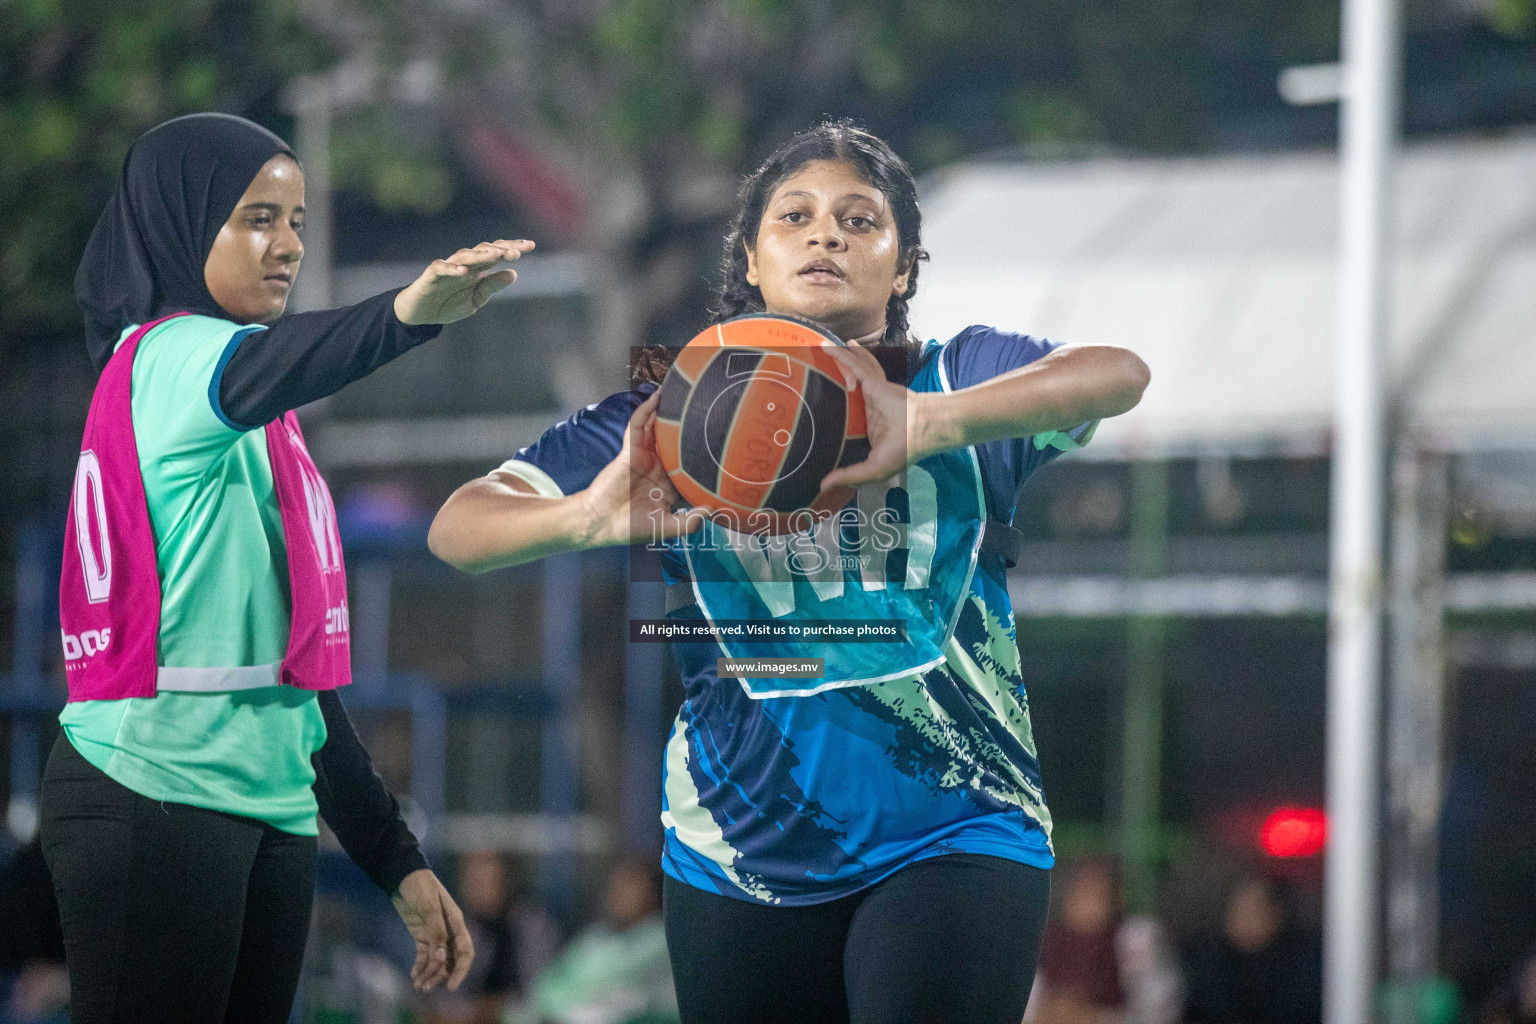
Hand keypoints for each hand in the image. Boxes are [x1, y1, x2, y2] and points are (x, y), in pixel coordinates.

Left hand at [391, 868, 473, 991]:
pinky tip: (413, 975)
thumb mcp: (428, 906)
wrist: (403, 876)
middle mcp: (448, 930)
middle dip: (440, 975)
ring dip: (429, 974)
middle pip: (451, 960)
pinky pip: (424, 956)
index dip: (461, 970)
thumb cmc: (420, 887)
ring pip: (437, 960)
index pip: (465, 952)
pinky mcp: (422, 935)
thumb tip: (441, 959)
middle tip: (426, 987)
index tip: (451, 986)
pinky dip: (420, 966)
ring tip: (417, 985)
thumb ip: (436, 932)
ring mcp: (435, 933)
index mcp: (456, 922)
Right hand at [394, 239, 534, 325]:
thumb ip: (491, 287)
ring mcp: (448, 268)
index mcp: (478, 269)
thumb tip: (513, 274)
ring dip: (480, 255)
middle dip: (501, 249)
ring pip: (465, 256)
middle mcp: (465, 264)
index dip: (513, 248)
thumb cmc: (448, 303)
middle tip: (517, 251)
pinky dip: (452, 268)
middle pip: (484, 250)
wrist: (420, 314)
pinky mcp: (431, 275)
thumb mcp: (475, 300)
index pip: (497, 254)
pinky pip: (441, 268)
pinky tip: (464, 271)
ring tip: (496, 255)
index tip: (531, 246)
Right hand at [579, 390, 701, 547]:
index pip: (692, 464)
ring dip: (668, 411)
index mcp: (672, 483)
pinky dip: (646, 410)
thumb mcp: (666, 527)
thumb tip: (713, 510)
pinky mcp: (631, 450)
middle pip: (679, 441)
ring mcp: (646, 456)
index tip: (725, 443)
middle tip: (709, 406)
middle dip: (690, 425)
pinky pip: (638, 426)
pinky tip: (657, 397)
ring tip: (683, 391)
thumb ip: (689, 523)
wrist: (601, 523)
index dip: (706, 454)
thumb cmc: (631, 527)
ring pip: (659, 429)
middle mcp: (661, 466)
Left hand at [818, 339, 933, 489]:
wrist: (924, 430)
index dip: (833, 416)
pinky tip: (826, 346)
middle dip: (832, 381)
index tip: (813, 416)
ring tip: (821, 350)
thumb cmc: (903, 450)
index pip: (847, 419)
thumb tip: (822, 486)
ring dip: (839, 361)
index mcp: (868, 429)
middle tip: (811, 373)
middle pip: (846, 391)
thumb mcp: (873, 470)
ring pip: (851, 374)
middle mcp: (868, 409)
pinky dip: (841, 355)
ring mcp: (871, 394)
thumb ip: (848, 476)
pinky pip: (854, 366)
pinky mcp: (873, 383)